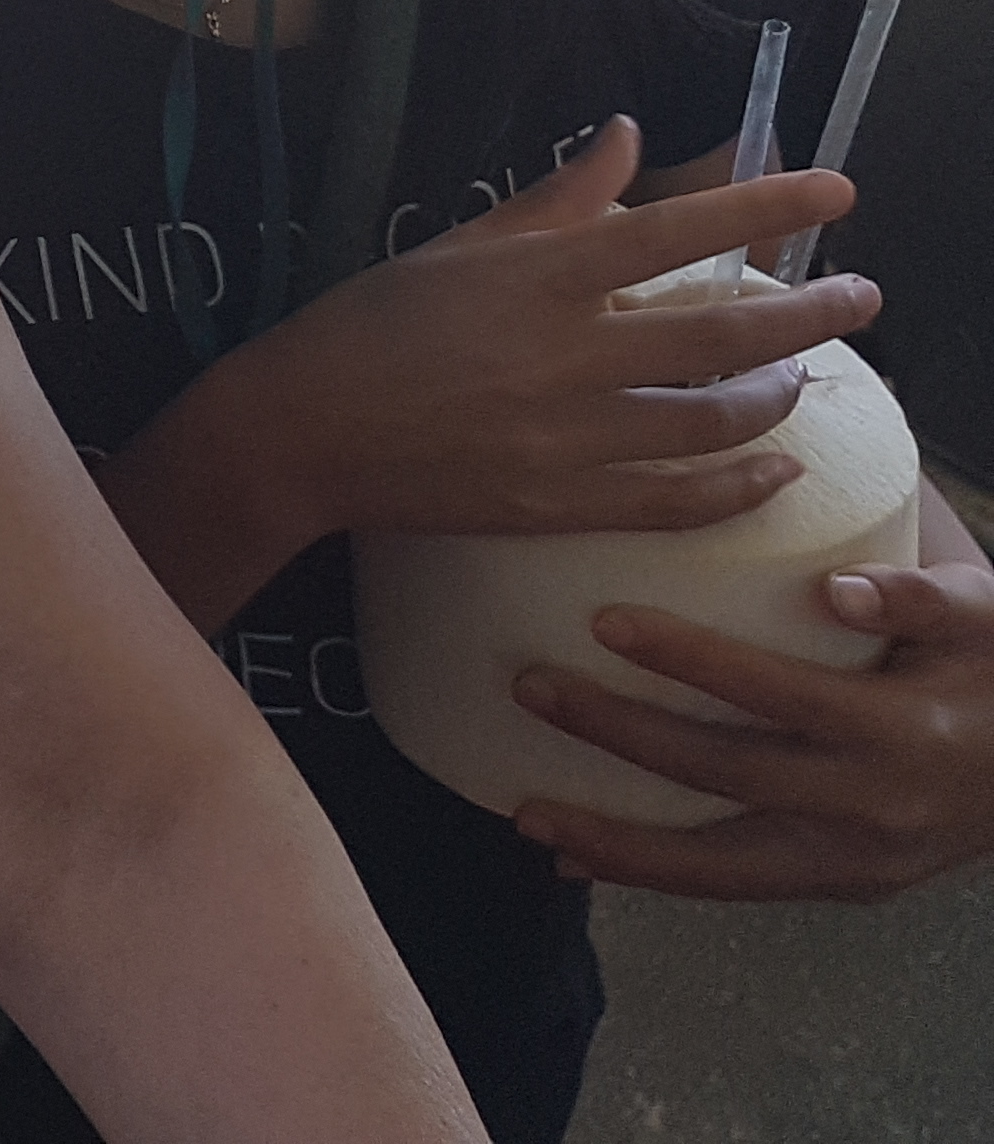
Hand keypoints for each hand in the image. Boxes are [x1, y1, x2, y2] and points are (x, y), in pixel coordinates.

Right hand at [215, 116, 873, 547]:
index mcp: (534, 279)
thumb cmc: (366, 327)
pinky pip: (673, 500)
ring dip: (775, 398)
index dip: (761, 208)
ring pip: (709, 421)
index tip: (835, 192)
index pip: (672, 232)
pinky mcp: (555, 504)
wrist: (300, 431)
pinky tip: (776, 472)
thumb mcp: (454, 247)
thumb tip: (626, 136)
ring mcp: (563, 437)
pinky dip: (736, 487)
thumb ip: (551, 199)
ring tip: (803, 380)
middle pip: (718, 335)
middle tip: (863, 298)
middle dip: (807, 314)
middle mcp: (562, 355)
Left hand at [511, 557, 993, 898]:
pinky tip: (582, 862)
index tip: (604, 621)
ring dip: (618, 845)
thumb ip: (920, 595)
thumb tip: (838, 589)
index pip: (780, 695)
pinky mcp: (841, 886)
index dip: (692, 661)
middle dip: (619, 738)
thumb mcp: (988, 621)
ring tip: (529, 818)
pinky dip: (658, 878)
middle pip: (725, 778)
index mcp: (903, 734)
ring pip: (720, 867)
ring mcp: (856, 863)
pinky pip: (736, 887)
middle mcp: (873, 810)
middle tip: (530, 689)